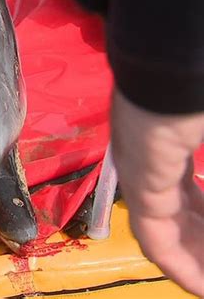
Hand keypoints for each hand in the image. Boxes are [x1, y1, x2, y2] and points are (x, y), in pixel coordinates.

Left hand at [111, 89, 203, 296]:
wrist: (182, 59)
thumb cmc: (200, 91)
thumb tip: (200, 192)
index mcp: (175, 142)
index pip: (192, 192)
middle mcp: (154, 160)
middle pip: (184, 212)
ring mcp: (143, 172)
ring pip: (170, 229)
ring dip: (196, 258)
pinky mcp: (139, 183)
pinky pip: (155, 236)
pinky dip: (178, 264)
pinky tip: (200, 287)